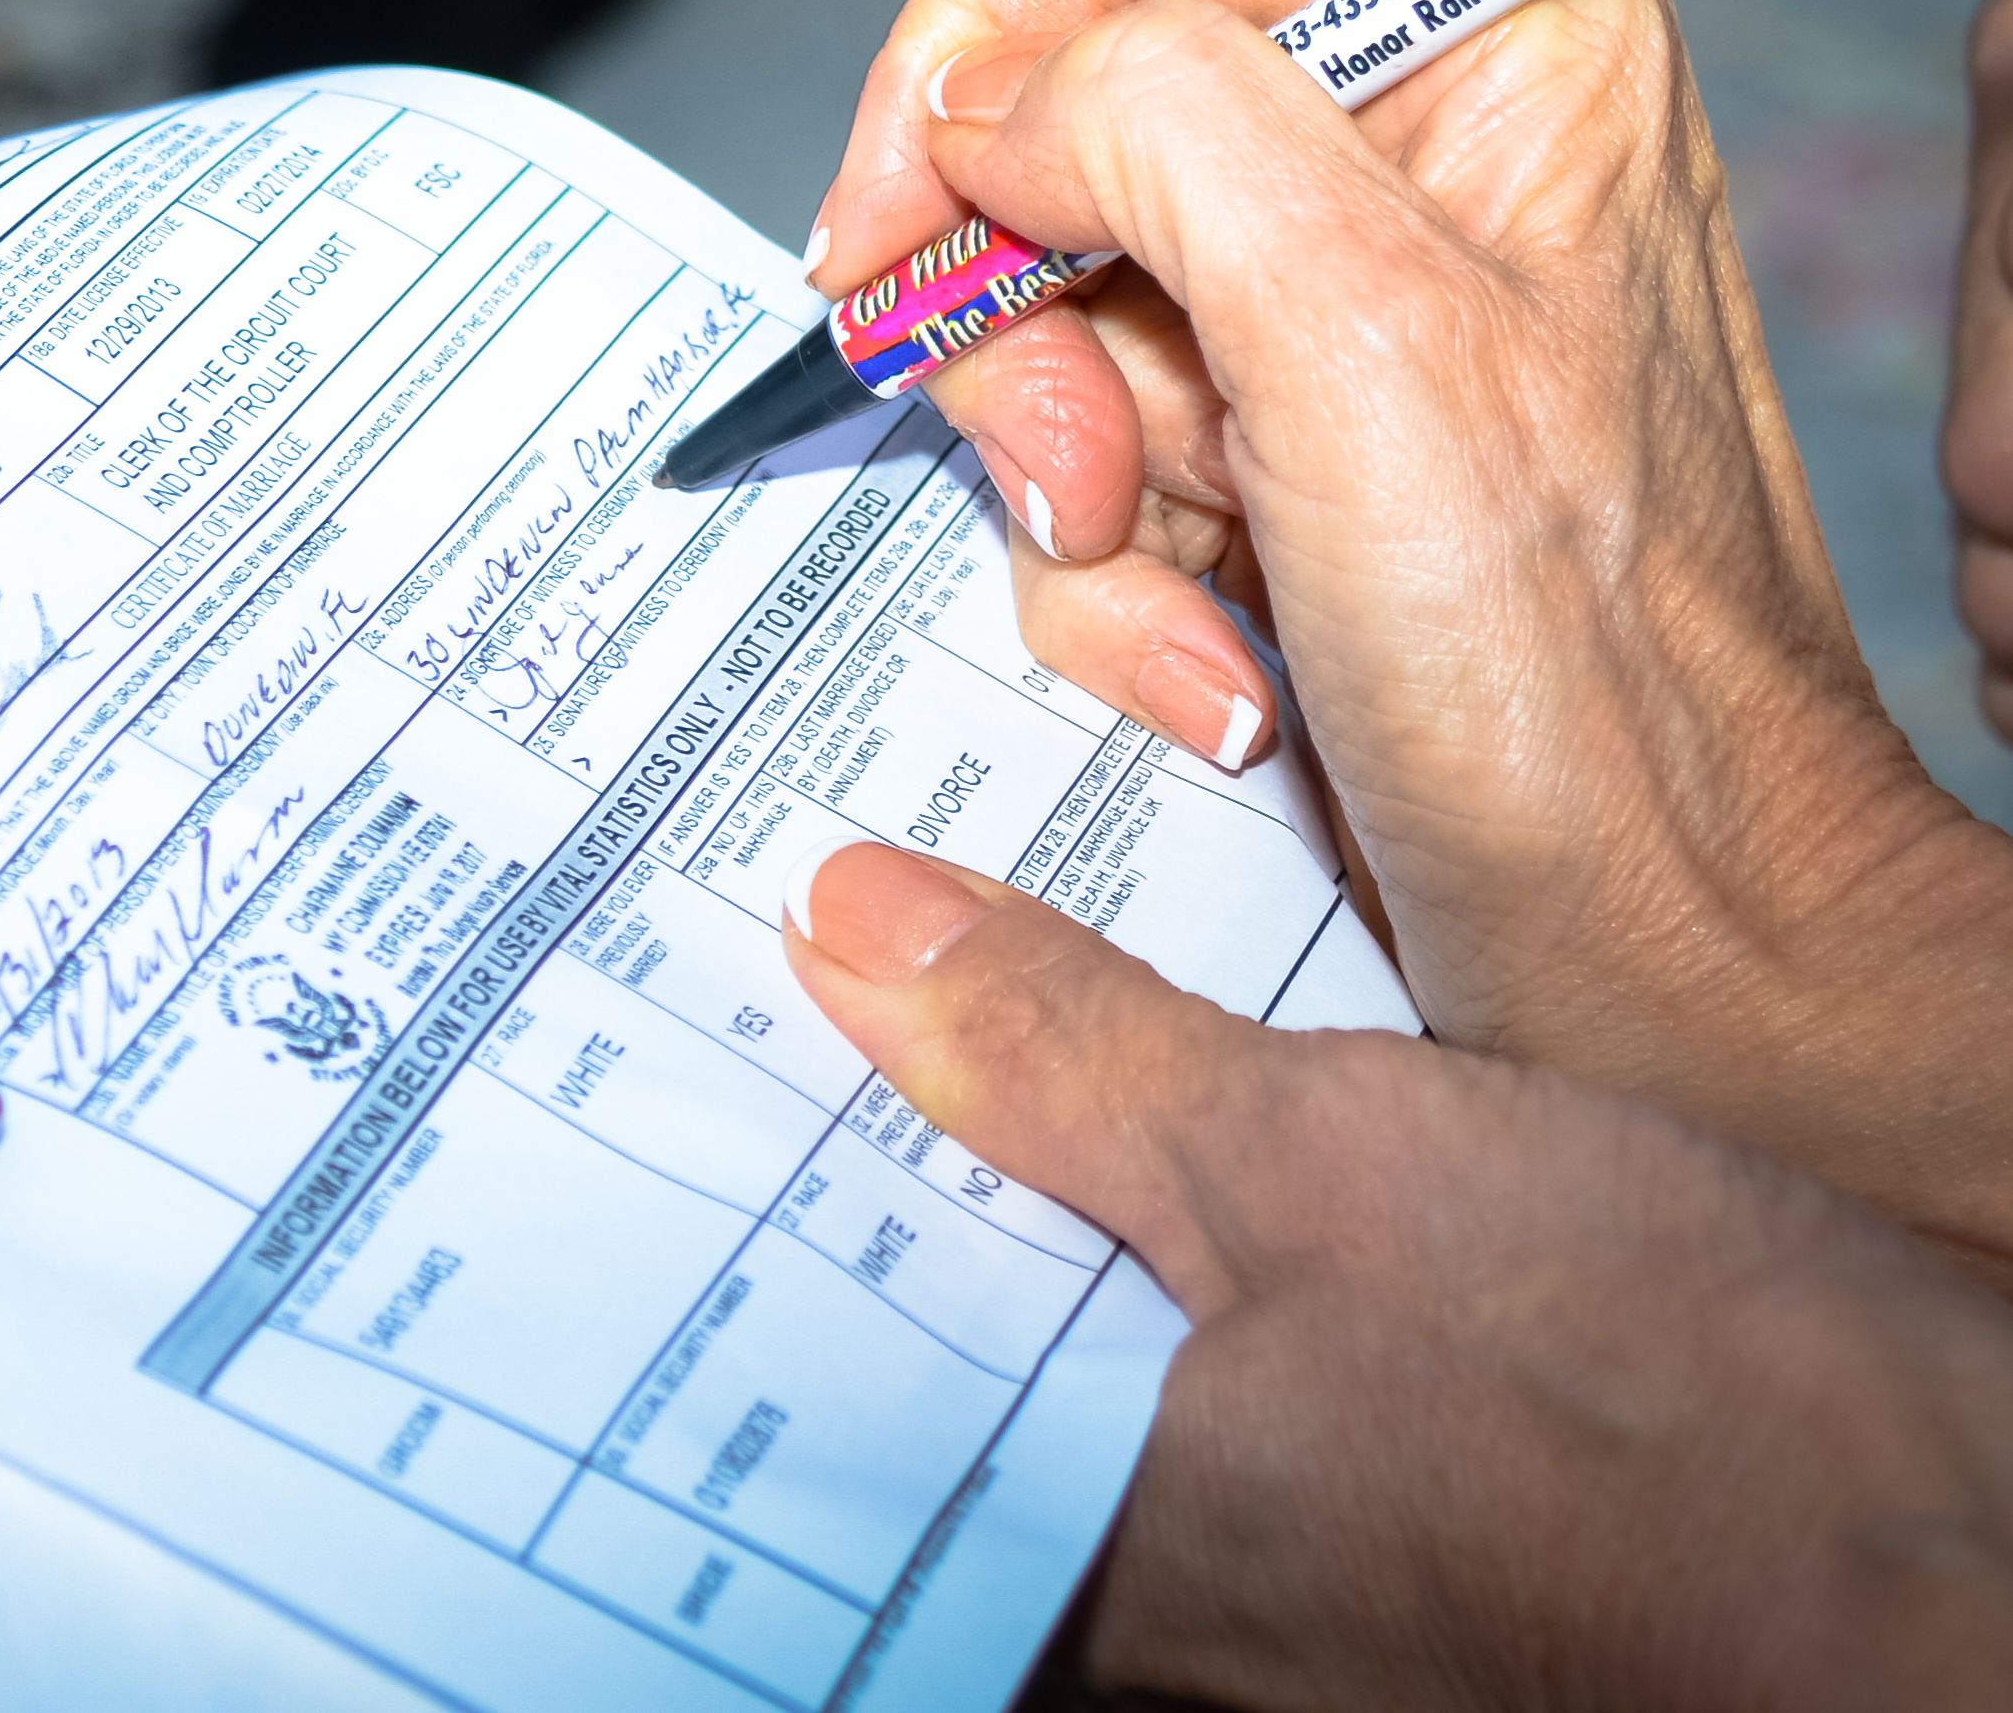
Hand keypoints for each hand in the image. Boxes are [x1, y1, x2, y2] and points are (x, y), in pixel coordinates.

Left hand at [785, 838, 2012, 1711]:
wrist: (1974, 1544)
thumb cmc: (1674, 1403)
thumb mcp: (1319, 1164)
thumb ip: (1063, 1057)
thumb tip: (846, 931)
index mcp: (1086, 1576)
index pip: (820, 1410)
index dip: (739, 1247)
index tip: (676, 1091)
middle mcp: (1157, 1626)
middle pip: (928, 1382)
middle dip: (868, 1201)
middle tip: (802, 1008)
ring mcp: (1280, 1600)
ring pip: (1064, 1370)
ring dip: (1007, 1211)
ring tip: (929, 1018)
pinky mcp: (1389, 1539)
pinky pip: (1193, 1384)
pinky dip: (1138, 1252)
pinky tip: (1130, 1116)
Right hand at [803, 0, 2012, 1266]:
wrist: (1668, 970)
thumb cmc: (1594, 690)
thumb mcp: (1364, 337)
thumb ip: (1160, 126)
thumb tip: (982, 106)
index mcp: (1483, 23)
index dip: (972, 44)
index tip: (904, 235)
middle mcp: (1403, 132)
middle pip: (1044, 107)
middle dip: (1019, 319)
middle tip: (1078, 474)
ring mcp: (1332, 296)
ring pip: (1035, 296)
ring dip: (1063, 483)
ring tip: (1195, 603)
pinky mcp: (1277, 441)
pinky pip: (1077, 448)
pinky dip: (1103, 578)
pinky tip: (1221, 660)